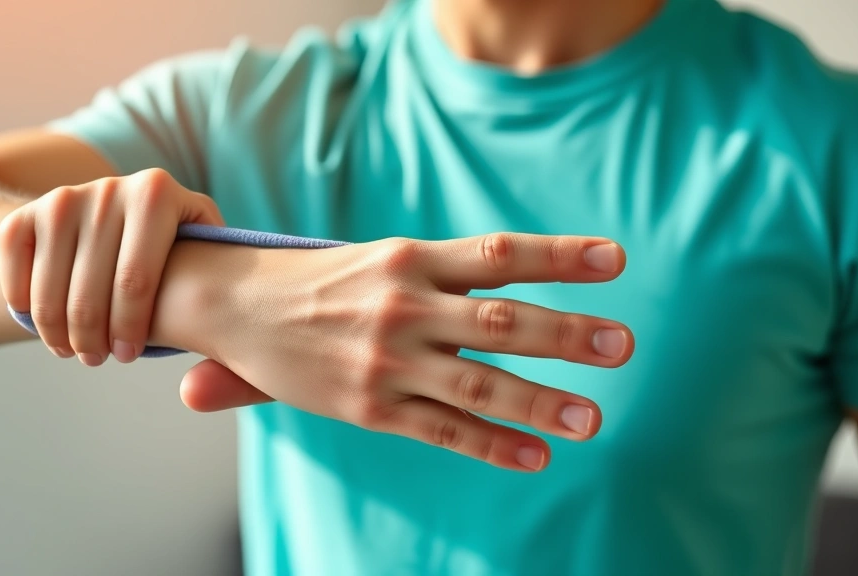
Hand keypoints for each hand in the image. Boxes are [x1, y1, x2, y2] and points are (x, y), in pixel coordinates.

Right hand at [0, 168, 225, 365]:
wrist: (122, 213)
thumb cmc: (176, 249)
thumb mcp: (207, 253)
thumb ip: (228, 286)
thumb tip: (226, 341)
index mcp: (157, 194)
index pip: (136, 280)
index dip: (130, 329)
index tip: (129, 356)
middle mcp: (108, 188)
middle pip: (89, 291)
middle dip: (92, 338)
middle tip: (98, 360)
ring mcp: (62, 198)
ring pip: (49, 288)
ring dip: (57, 333)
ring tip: (74, 351)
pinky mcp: (25, 212)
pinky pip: (13, 268)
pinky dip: (22, 305)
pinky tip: (45, 326)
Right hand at [159, 233, 633, 471]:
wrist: (236, 304)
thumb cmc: (316, 281)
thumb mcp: (374, 259)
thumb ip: (437, 271)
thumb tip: (508, 269)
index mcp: (411, 258)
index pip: (499, 254)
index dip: (559, 256)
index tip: (614, 261)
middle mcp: (405, 306)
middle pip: (501, 320)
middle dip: (566, 335)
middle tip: (621, 347)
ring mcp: (388, 361)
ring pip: (479, 383)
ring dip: (541, 401)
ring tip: (593, 418)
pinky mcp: (371, 408)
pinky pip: (443, 430)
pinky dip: (493, 445)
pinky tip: (535, 456)